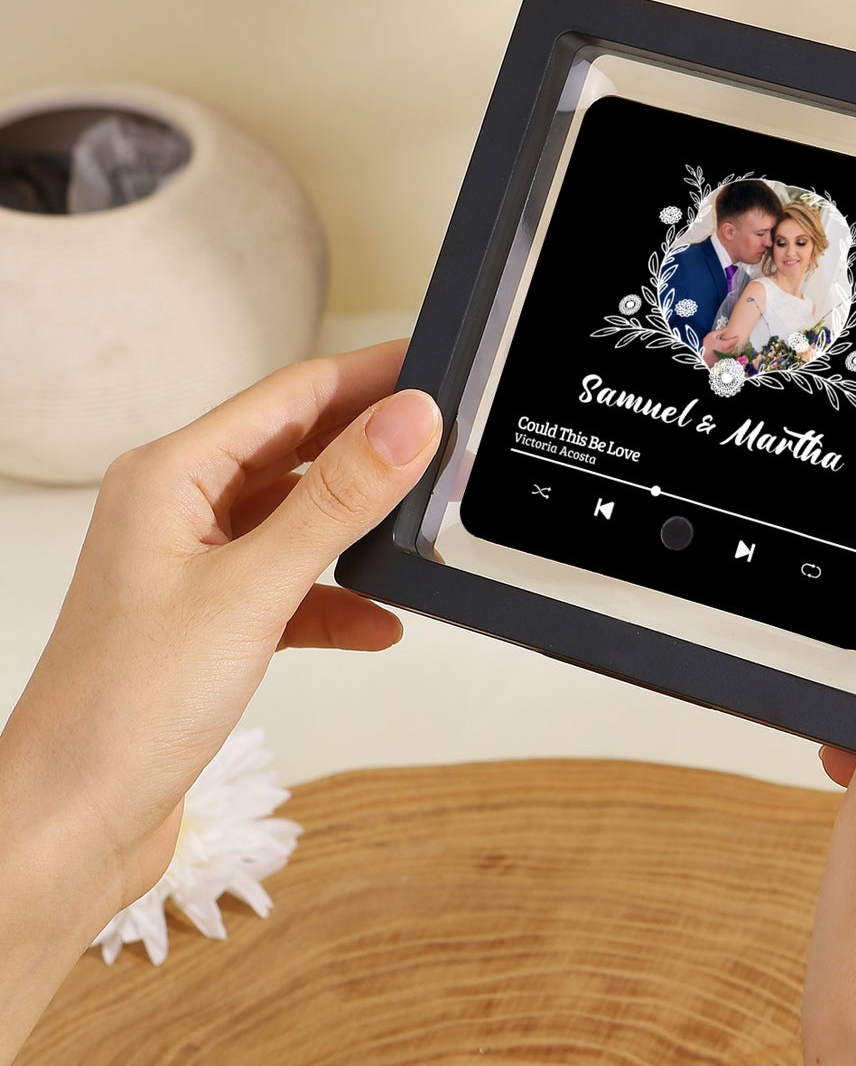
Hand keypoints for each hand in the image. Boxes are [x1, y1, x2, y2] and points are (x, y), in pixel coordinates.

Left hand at [0, 340, 440, 1050]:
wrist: (74, 825)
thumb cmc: (121, 710)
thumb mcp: (252, 590)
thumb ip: (337, 500)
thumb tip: (407, 421)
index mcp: (169, 475)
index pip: (289, 395)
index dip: (366, 374)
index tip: (432, 364)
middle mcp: (179, 509)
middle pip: (298, 449)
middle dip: (372, 444)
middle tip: (447, 436)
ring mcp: (197, 565)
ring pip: (300, 516)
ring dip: (358, 526)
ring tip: (422, 521)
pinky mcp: (216, 620)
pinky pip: (296, 585)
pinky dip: (340, 598)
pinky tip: (380, 620)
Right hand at [700, 328, 736, 364]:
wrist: (700, 356)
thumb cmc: (705, 346)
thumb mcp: (711, 335)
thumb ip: (720, 331)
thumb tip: (726, 328)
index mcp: (724, 345)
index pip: (734, 341)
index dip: (736, 338)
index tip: (737, 337)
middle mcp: (726, 352)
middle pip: (734, 347)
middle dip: (734, 343)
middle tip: (731, 340)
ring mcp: (724, 357)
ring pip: (732, 352)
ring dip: (732, 349)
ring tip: (728, 346)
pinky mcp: (722, 360)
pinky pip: (728, 357)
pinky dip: (728, 353)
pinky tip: (724, 351)